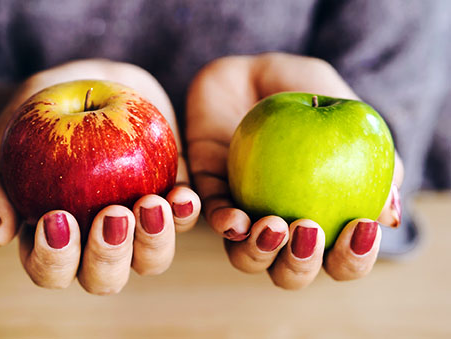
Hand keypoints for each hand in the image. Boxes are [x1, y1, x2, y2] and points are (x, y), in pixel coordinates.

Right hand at [0, 59, 200, 293]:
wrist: (92, 84)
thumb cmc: (43, 112)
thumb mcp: (11, 131)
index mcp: (55, 239)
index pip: (50, 269)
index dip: (54, 258)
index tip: (57, 218)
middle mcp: (98, 243)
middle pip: (105, 277)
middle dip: (108, 255)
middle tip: (112, 215)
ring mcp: (138, 228)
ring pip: (150, 259)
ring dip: (153, 240)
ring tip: (151, 203)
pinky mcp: (171, 204)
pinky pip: (184, 220)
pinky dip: (186, 213)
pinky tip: (183, 195)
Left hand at [186, 53, 402, 288]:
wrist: (250, 70)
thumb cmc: (303, 93)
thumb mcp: (346, 114)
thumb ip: (376, 157)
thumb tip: (391, 214)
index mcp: (318, 215)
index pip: (340, 258)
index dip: (354, 258)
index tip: (362, 227)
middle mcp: (280, 223)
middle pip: (290, 272)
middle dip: (302, 266)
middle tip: (311, 231)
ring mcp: (243, 211)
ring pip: (247, 257)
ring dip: (261, 252)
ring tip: (276, 225)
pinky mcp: (209, 193)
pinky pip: (210, 217)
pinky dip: (224, 224)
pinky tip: (235, 220)